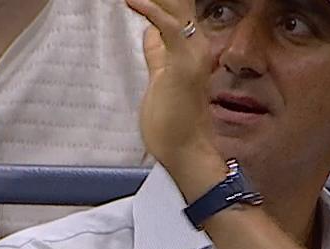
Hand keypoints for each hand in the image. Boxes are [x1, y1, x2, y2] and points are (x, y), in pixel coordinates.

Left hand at [126, 0, 225, 188]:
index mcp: (190, 51)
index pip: (176, 14)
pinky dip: (150, 11)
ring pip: (178, 9)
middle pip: (180, 6)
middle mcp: (196, 48)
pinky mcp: (184, 63)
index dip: (159, 2)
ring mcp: (193, 55)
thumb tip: (149, 34)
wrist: (187, 153)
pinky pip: (168, 27)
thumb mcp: (158, 80)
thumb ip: (156, 55)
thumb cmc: (174, 128)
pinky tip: (133, 2)